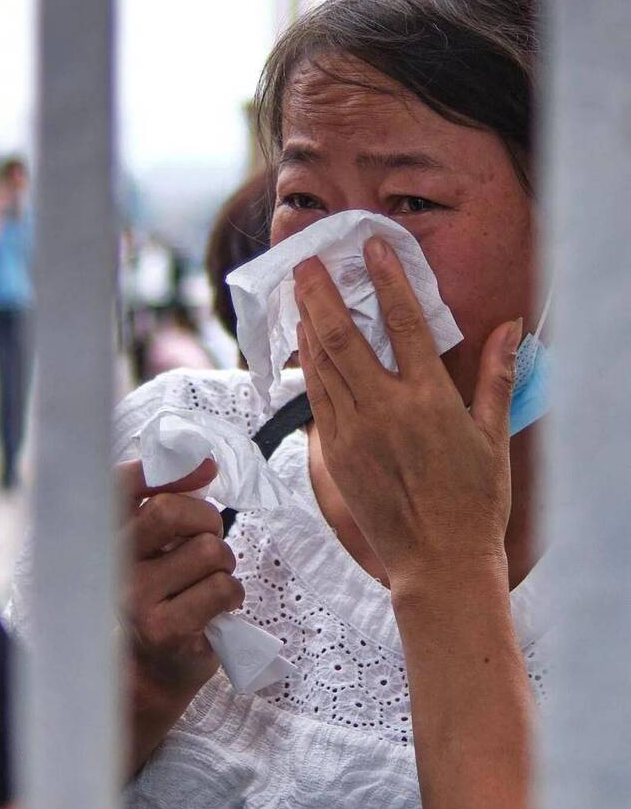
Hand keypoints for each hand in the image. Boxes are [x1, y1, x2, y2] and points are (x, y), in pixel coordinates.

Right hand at [116, 458, 243, 771]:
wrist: (147, 678)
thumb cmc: (159, 604)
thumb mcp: (153, 553)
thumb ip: (169, 510)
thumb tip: (205, 467)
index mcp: (109, 539)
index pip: (123, 486)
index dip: (168, 472)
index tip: (205, 472)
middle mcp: (114, 566)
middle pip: (170, 512)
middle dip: (207, 520)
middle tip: (210, 541)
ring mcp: (136, 599)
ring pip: (208, 552)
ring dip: (224, 565)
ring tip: (211, 584)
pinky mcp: (165, 630)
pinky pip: (222, 589)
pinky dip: (232, 595)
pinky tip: (219, 609)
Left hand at [294, 236, 521, 601]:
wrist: (438, 561)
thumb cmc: (473, 501)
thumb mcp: (492, 435)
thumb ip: (495, 375)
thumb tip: (509, 327)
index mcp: (429, 400)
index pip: (404, 323)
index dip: (387, 279)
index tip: (372, 247)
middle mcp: (385, 410)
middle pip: (343, 337)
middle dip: (321, 294)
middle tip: (306, 262)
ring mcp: (354, 433)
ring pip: (321, 366)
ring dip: (308, 325)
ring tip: (299, 294)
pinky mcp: (336, 454)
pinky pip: (315, 399)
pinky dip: (308, 367)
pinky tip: (304, 347)